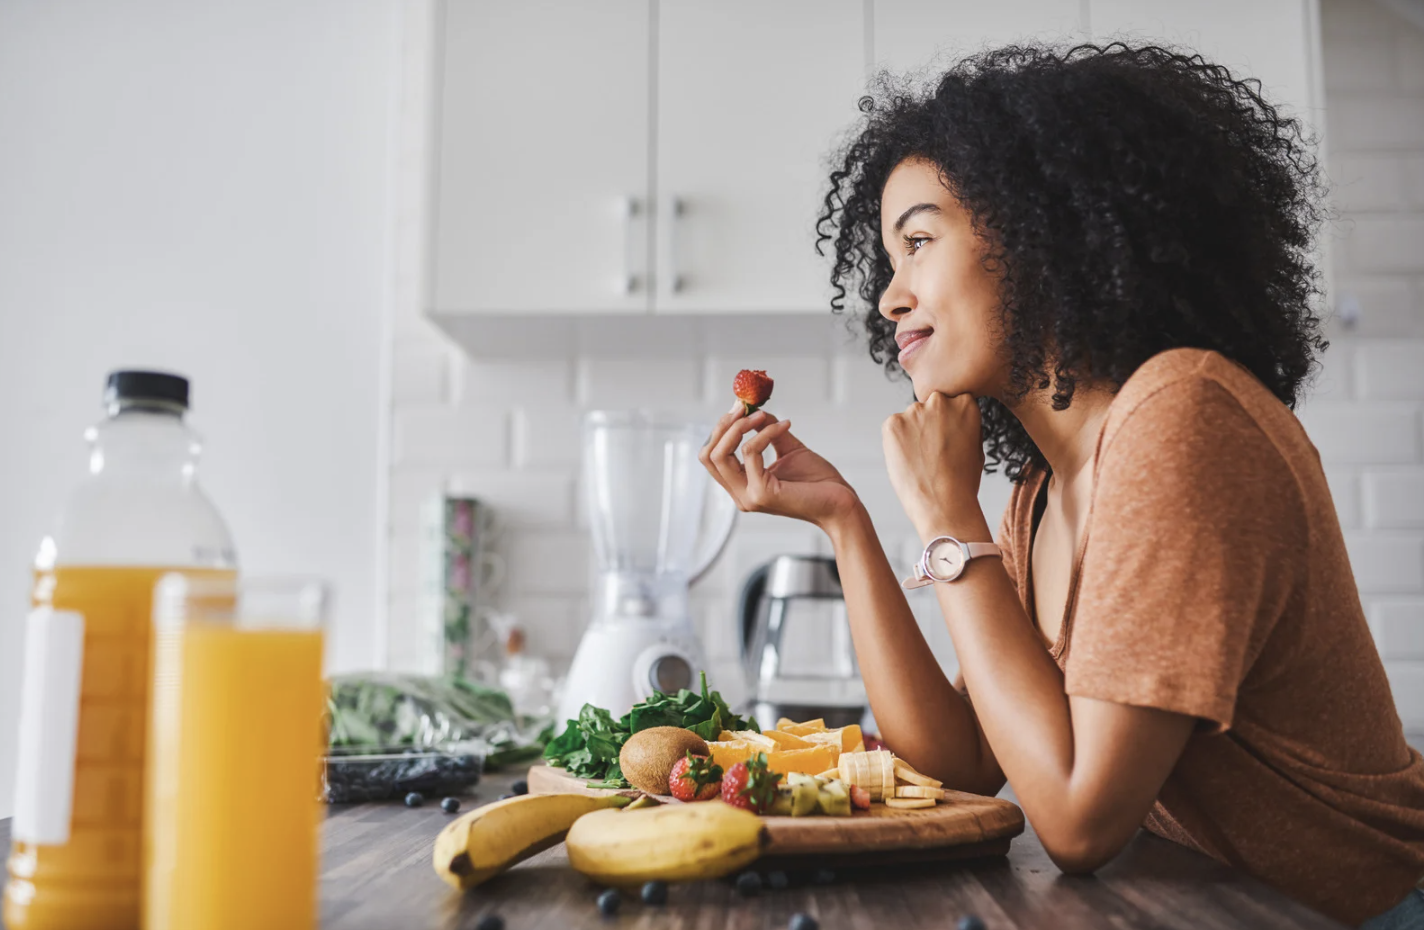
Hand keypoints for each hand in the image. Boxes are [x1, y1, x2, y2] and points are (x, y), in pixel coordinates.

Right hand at [700, 405, 860, 528]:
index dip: (720, 430)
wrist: (841, 503)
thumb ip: (767, 431)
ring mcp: (748, 496)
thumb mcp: (787, 449)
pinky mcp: (761, 493)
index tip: (739, 407)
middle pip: (708, 455)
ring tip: (760, 415)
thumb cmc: (817, 481)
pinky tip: (785, 426)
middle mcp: (740, 495)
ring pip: (720, 455)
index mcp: (742, 486)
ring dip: (739, 427)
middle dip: (723, 426)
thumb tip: (754, 409)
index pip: (712, 457)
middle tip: (742, 407)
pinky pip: (750, 452)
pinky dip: (764, 433)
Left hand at [882, 392, 989, 541]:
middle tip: (933, 453)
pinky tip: (908, 462)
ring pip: (910, 419)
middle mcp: (939, 401)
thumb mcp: (975, 446)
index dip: (948, 425)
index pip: (951, 404)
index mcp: (965, 403)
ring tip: (921, 461)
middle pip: (929, 408)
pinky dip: (896, 443)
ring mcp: (914, 411)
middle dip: (929, 425)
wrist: (944, 503)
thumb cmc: (963, 481)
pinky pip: (893, 429)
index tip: (948, 442)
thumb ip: (962, 425)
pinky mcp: (892, 423)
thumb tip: (951, 419)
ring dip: (912, 434)